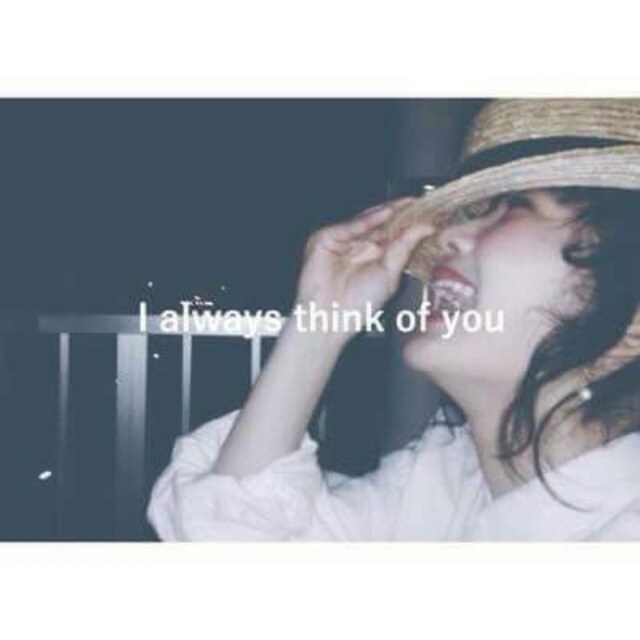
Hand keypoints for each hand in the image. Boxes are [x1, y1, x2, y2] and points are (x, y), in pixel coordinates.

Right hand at [294, 198, 434, 339]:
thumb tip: (425, 228)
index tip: (430, 213)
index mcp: (374, 258)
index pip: (394, 235)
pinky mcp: (326, 238)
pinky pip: (350, 225)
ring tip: (409, 204)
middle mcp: (358, 248)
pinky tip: (387, 213)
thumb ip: (405, 248)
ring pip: (367, 221)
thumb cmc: (356, 306)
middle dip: (401, 214)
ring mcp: (342, 242)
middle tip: (423, 203)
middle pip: (382, 224)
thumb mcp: (389, 275)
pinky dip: (368, 219)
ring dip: (388, 212)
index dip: (411, 224)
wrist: (329, 318)